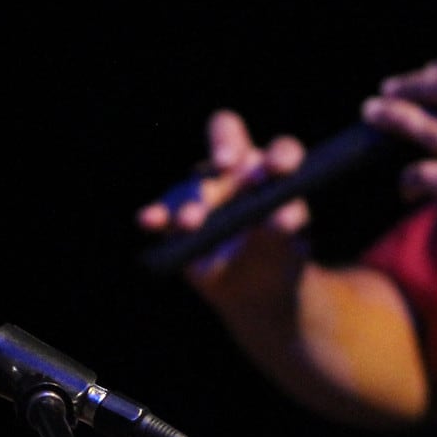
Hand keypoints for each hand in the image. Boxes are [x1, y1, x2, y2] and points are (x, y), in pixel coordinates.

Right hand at [137, 110, 311, 301]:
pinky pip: (165, 212)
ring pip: (193, 186)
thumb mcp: (287, 248)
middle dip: (224, 148)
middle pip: (225, 143)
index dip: (280, 154)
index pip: (280, 150)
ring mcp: (204, 192)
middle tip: (226, 164)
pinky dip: (157, 214)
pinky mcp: (178, 217)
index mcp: (273, 174)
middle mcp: (236, 172)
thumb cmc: (277, 258)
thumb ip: (284, 228)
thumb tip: (282, 218)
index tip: (278, 170)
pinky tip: (149, 219)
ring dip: (192, 202)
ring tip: (192, 223)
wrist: (253, 293)